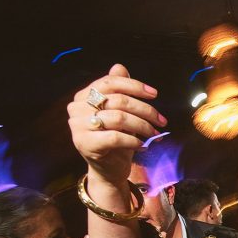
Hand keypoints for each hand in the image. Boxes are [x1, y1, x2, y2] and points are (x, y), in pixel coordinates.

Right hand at [67, 64, 166, 184]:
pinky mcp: (85, 144)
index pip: (110, 82)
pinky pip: (116, 137)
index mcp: (83, 96)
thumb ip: (119, 91)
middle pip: (118, 100)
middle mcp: (76, 108)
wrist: (108, 170)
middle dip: (145, 110)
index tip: (154, 94)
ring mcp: (78, 126)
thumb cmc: (116, 140)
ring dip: (143, 126)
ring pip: (119, 118)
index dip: (134, 86)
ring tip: (155, 134)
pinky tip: (144, 145)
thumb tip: (120, 67)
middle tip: (161, 120)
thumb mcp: (121, 113)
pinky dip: (134, 141)